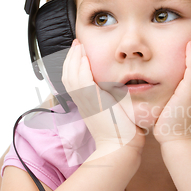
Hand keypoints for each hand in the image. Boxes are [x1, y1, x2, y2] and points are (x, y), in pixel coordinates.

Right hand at [62, 39, 144, 154]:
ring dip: (74, 58)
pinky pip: (81, 79)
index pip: (73, 81)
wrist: (121, 146)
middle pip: (68, 76)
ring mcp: (85, 102)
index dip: (74, 66)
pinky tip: (85, 56)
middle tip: (77, 44)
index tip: (80, 54)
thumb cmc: (123, 134)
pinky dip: (81, 66)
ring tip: (79, 45)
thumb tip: (122, 91)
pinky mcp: (92, 101)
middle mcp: (83, 102)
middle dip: (71, 58)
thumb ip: (115, 100)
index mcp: (87, 104)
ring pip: (71, 75)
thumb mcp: (116, 113)